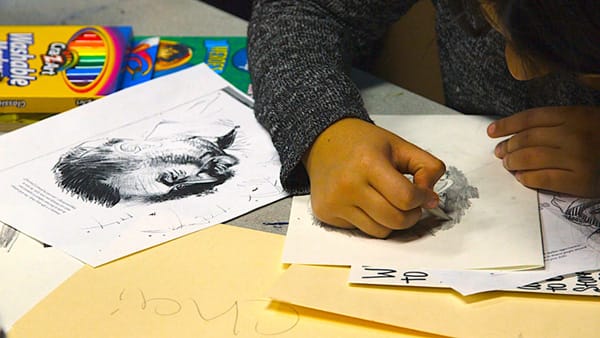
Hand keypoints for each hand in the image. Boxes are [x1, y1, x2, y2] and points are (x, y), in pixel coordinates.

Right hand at [303, 118, 445, 237]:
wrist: (322, 142)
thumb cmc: (362, 143)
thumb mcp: (399, 145)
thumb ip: (426, 167)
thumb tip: (432, 200)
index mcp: (368, 163)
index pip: (405, 197)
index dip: (422, 199)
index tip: (425, 195)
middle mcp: (348, 185)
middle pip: (395, 220)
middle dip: (411, 215)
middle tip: (410, 203)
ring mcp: (335, 202)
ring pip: (380, 231)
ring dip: (391, 221)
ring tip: (388, 202)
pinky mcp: (325, 213)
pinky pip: (361, 231)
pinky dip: (371, 221)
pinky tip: (365, 202)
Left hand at [487, 106, 599, 196]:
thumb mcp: (585, 119)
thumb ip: (557, 122)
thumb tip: (518, 132)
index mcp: (574, 115)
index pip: (530, 118)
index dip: (507, 125)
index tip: (491, 132)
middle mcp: (573, 134)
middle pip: (527, 139)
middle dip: (508, 146)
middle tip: (500, 152)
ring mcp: (576, 158)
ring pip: (530, 159)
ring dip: (512, 162)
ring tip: (508, 165)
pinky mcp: (579, 181)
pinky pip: (541, 179)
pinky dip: (526, 178)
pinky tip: (521, 178)